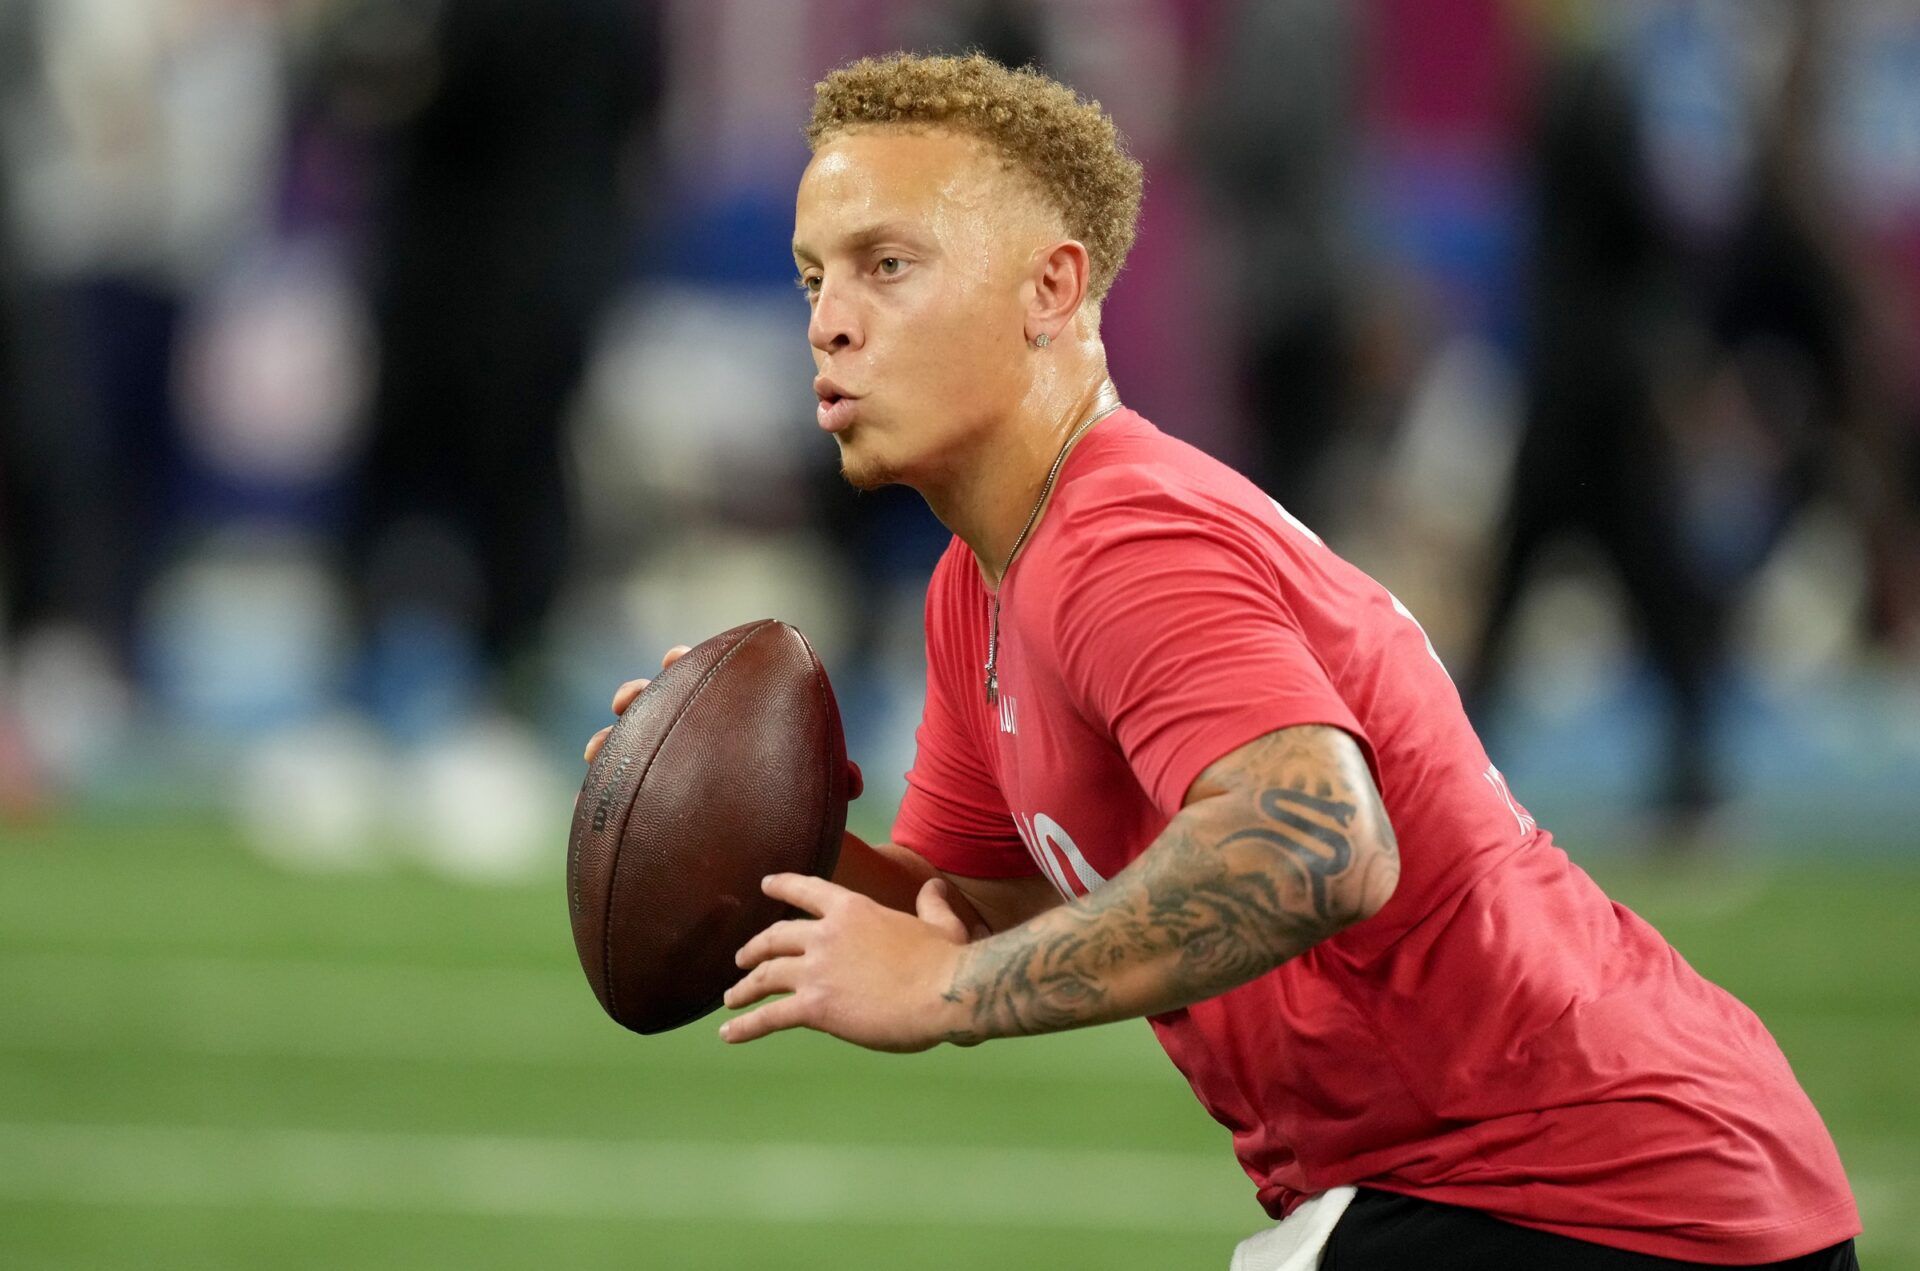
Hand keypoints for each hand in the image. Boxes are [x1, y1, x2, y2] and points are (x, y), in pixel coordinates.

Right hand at [581, 645, 862, 799]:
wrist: (788, 842)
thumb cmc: (803, 798)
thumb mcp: (823, 786)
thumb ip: (836, 777)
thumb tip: (852, 781)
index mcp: (731, 715)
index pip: (703, 675)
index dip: (684, 662)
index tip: (673, 658)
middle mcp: (696, 736)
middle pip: (656, 703)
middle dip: (636, 695)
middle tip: (627, 700)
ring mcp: (670, 768)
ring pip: (628, 746)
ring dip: (607, 743)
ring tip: (593, 752)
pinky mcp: (654, 803)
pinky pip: (621, 795)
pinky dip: (599, 795)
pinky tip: (581, 804)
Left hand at [721, 874, 971, 1051]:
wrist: (944, 991)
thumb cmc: (946, 961)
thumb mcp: (941, 924)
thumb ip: (932, 904)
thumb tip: (933, 887)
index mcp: (853, 909)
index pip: (807, 890)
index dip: (782, 885)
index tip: (765, 885)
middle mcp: (826, 934)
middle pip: (776, 938)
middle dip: (755, 948)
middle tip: (741, 959)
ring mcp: (816, 969)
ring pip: (766, 976)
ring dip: (744, 988)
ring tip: (732, 998)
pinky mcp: (815, 1006)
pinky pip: (770, 1016)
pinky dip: (745, 1026)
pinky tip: (729, 1034)